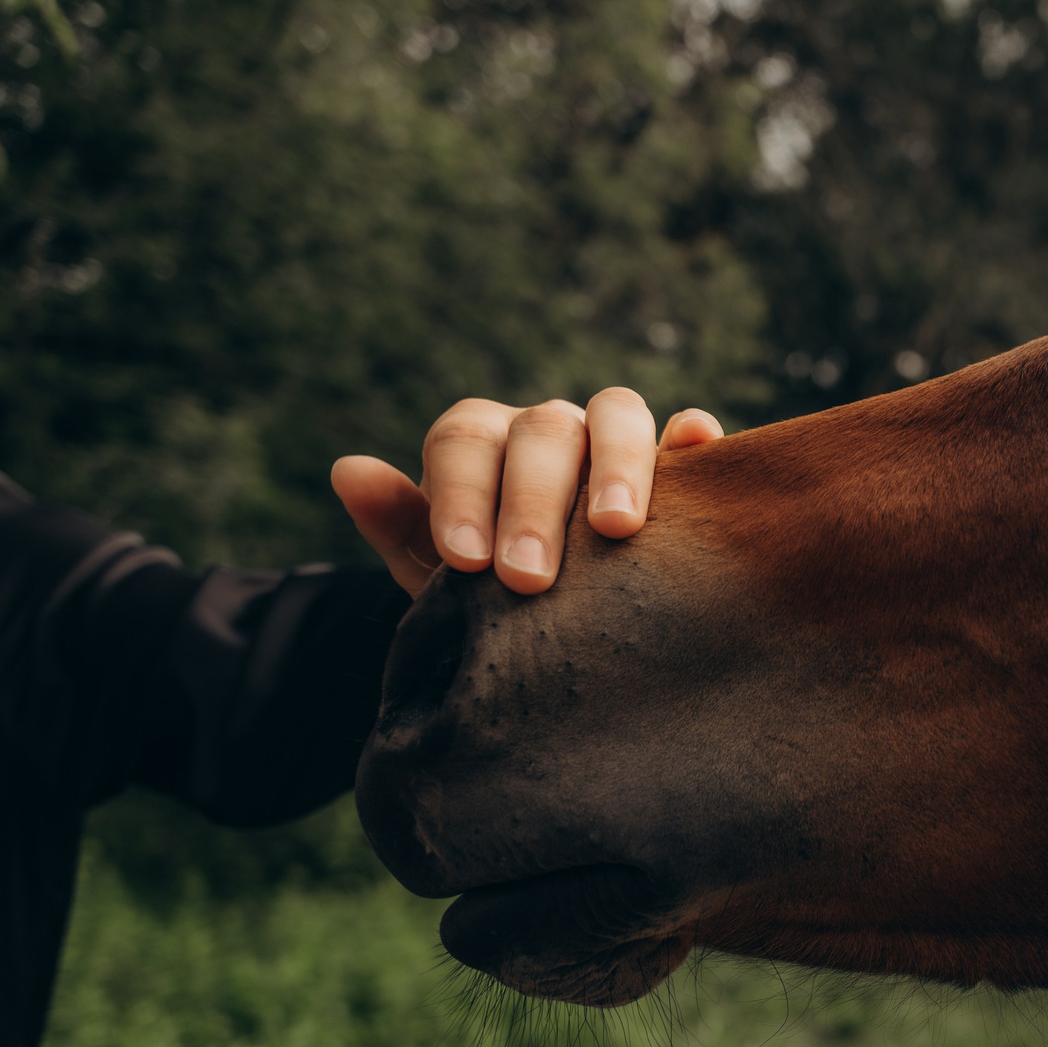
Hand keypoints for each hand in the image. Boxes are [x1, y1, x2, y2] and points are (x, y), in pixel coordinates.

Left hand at [331, 389, 725, 593]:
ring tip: (615, 529)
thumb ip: (402, 529)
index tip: (466, 561)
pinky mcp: (677, 467)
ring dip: (615, 465)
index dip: (462, 494)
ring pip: (615, 414)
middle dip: (531, 502)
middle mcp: (547, 431)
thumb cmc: (494, 601)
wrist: (566, 633)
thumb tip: (350, 470)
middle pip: (540, 431)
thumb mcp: (440, 578)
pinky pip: (688, 433)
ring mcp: (613, 443)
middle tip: (527, 578)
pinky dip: (692, 434)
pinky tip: (697, 444)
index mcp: (481, 446)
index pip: (464, 441)